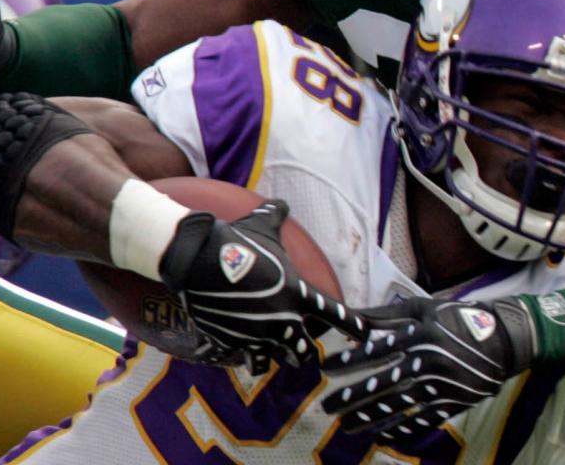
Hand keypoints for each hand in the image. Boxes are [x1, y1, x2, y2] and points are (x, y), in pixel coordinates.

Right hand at [161, 199, 366, 374]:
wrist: (200, 258)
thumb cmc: (238, 240)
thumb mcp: (262, 224)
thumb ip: (277, 215)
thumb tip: (281, 202)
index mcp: (297, 295)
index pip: (335, 314)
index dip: (354, 325)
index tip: (364, 333)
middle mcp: (281, 321)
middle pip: (302, 353)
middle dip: (301, 352)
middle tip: (298, 347)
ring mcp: (254, 335)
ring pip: (268, 363)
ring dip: (268, 357)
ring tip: (264, 350)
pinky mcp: (228, 342)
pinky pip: (233, 357)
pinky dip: (231, 351)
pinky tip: (225, 342)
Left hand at [322, 296, 534, 440]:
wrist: (502, 339)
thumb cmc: (456, 318)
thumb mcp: (422, 308)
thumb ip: (387, 315)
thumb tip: (354, 317)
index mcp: (418, 335)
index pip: (377, 351)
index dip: (350, 360)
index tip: (326, 369)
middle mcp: (427, 362)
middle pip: (383, 384)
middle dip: (352, 397)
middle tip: (327, 407)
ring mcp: (440, 385)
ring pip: (399, 407)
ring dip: (370, 419)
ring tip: (346, 427)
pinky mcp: (452, 402)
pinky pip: (422, 421)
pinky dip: (401, 430)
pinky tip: (382, 437)